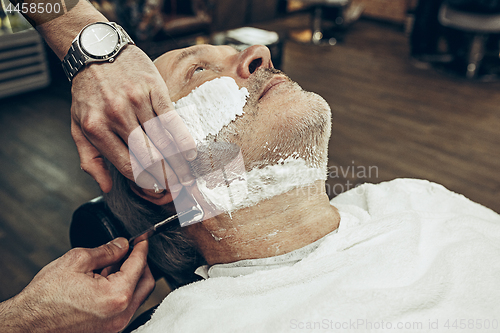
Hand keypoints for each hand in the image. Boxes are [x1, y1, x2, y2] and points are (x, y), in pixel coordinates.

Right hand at [3, 238, 154, 332]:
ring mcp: (116, 325)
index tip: (142, 239)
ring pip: (136, 296)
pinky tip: (106, 281)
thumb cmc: (46, 297)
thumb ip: (107, 251)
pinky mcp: (109, 330)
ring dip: (130, 278)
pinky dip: (121, 292)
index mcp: (116, 295)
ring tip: (111, 266)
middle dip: (141, 264)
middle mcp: (121, 314)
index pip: (140, 265)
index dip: (141, 248)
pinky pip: (125, 307)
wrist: (28, 324)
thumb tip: (122, 244)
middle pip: (146, 283)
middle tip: (130, 251)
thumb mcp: (77, 261)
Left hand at [71, 45, 196, 193]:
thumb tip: (106, 187)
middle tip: (178, 185)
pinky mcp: (153, 89)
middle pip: (149, 157)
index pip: (128, 166)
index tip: (158, 188)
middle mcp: (116, 115)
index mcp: (97, 128)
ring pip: (163, 141)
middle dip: (166, 176)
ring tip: (187, 175)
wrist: (98, 50)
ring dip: (178, 162)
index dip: (147, 181)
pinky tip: (190, 152)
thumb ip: (90, 159)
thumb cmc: (88, 92)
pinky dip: (183, 138)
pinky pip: (172, 120)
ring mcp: (136, 102)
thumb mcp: (78, 126)